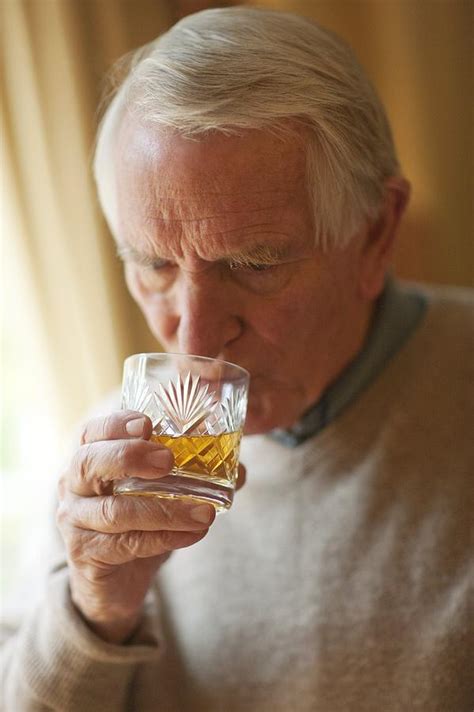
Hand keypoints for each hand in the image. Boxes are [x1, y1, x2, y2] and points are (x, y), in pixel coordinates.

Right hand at [56, 410, 244, 643]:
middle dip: (129, 456)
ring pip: (112, 511)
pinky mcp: (86, 555)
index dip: (116, 424)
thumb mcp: (159, 493)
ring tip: (204, 512)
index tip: (148, 423)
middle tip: (167, 461)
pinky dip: (163, 537)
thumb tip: (240, 469)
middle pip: (88, 463)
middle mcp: (72, 486)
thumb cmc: (136, 522)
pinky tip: (192, 534)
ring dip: (163, 510)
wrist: (114, 580)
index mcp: (89, 458)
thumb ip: (194, 476)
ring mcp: (75, 522)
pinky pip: (125, 544)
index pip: (91, 432)